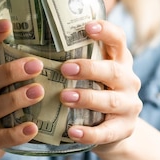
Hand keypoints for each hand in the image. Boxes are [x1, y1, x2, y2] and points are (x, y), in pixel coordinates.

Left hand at [59, 20, 142, 152]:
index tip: (87, 27)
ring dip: (87, 98)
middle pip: (114, 71)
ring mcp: (129, 106)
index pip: (118, 40)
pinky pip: (107, 132)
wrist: (112, 130)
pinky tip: (73, 131)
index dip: (106, 31)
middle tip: (65, 69)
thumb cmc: (93, 92)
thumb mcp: (91, 74)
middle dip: (89, 69)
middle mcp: (128, 80)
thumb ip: (74, 59)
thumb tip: (30, 42)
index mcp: (120, 60)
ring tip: (64, 97)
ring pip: (110, 101)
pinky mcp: (124, 129)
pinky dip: (89, 132)